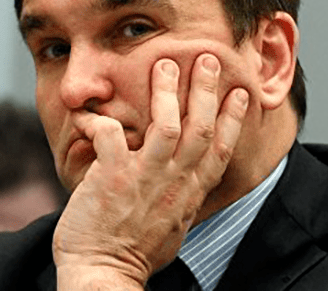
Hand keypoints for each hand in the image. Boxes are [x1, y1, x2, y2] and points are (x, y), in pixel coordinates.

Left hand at [53, 53, 248, 289]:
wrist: (104, 274)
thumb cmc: (133, 256)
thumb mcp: (171, 228)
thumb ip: (178, 200)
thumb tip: (182, 185)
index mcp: (189, 196)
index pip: (219, 151)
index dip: (232, 120)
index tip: (240, 93)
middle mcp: (173, 183)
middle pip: (200, 128)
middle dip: (206, 90)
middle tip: (208, 58)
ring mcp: (145, 178)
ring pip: (168, 125)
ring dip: (167, 91)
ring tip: (164, 63)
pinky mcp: (112, 176)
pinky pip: (109, 134)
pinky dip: (97, 119)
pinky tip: (87, 112)